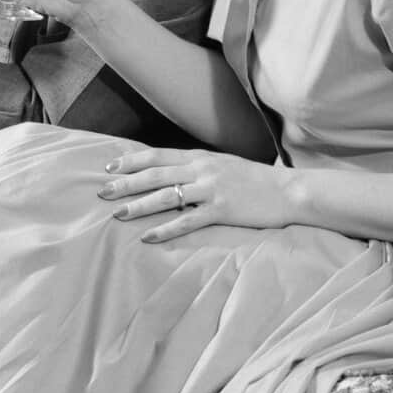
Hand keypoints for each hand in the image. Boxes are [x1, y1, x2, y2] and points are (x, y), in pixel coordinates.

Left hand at [96, 146, 295, 242]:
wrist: (289, 190)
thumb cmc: (254, 179)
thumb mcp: (222, 164)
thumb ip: (196, 166)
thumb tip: (168, 171)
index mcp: (200, 157)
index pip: (157, 155)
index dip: (131, 162)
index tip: (109, 167)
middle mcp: (202, 170)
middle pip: (155, 175)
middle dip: (126, 183)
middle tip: (103, 192)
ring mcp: (211, 190)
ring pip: (166, 196)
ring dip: (139, 206)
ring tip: (118, 214)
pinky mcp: (222, 211)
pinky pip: (187, 220)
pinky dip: (165, 229)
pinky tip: (148, 236)